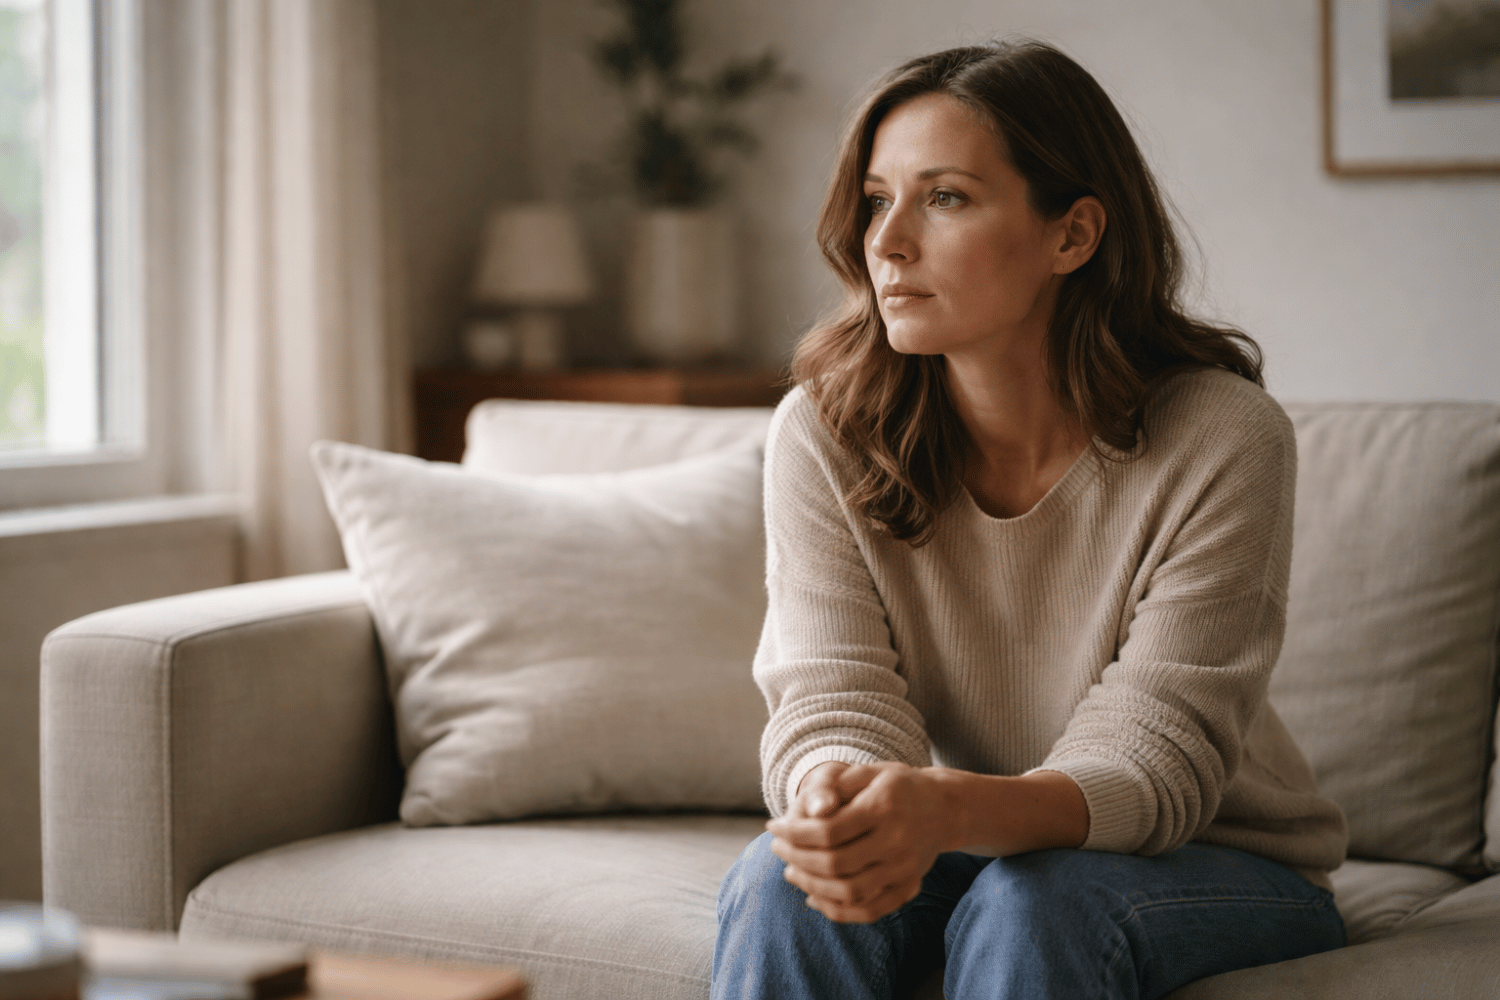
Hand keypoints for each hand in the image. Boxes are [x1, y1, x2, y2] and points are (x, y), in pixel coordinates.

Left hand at [768, 762, 960, 923]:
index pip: (828, 831)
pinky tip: (814, 897)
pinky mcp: (908, 887)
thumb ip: (836, 786)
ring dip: (812, 886)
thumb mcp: (868, 772)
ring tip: (791, 870)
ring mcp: (905, 869)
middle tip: (777, 848)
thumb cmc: (897, 786)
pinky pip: (870, 910)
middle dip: (797, 858)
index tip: (774, 827)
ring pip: (850, 892)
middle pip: (835, 864)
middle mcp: (897, 841)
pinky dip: (838, 911)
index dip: (793, 832)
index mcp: (883, 807)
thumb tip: (812, 810)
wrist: (945, 807)